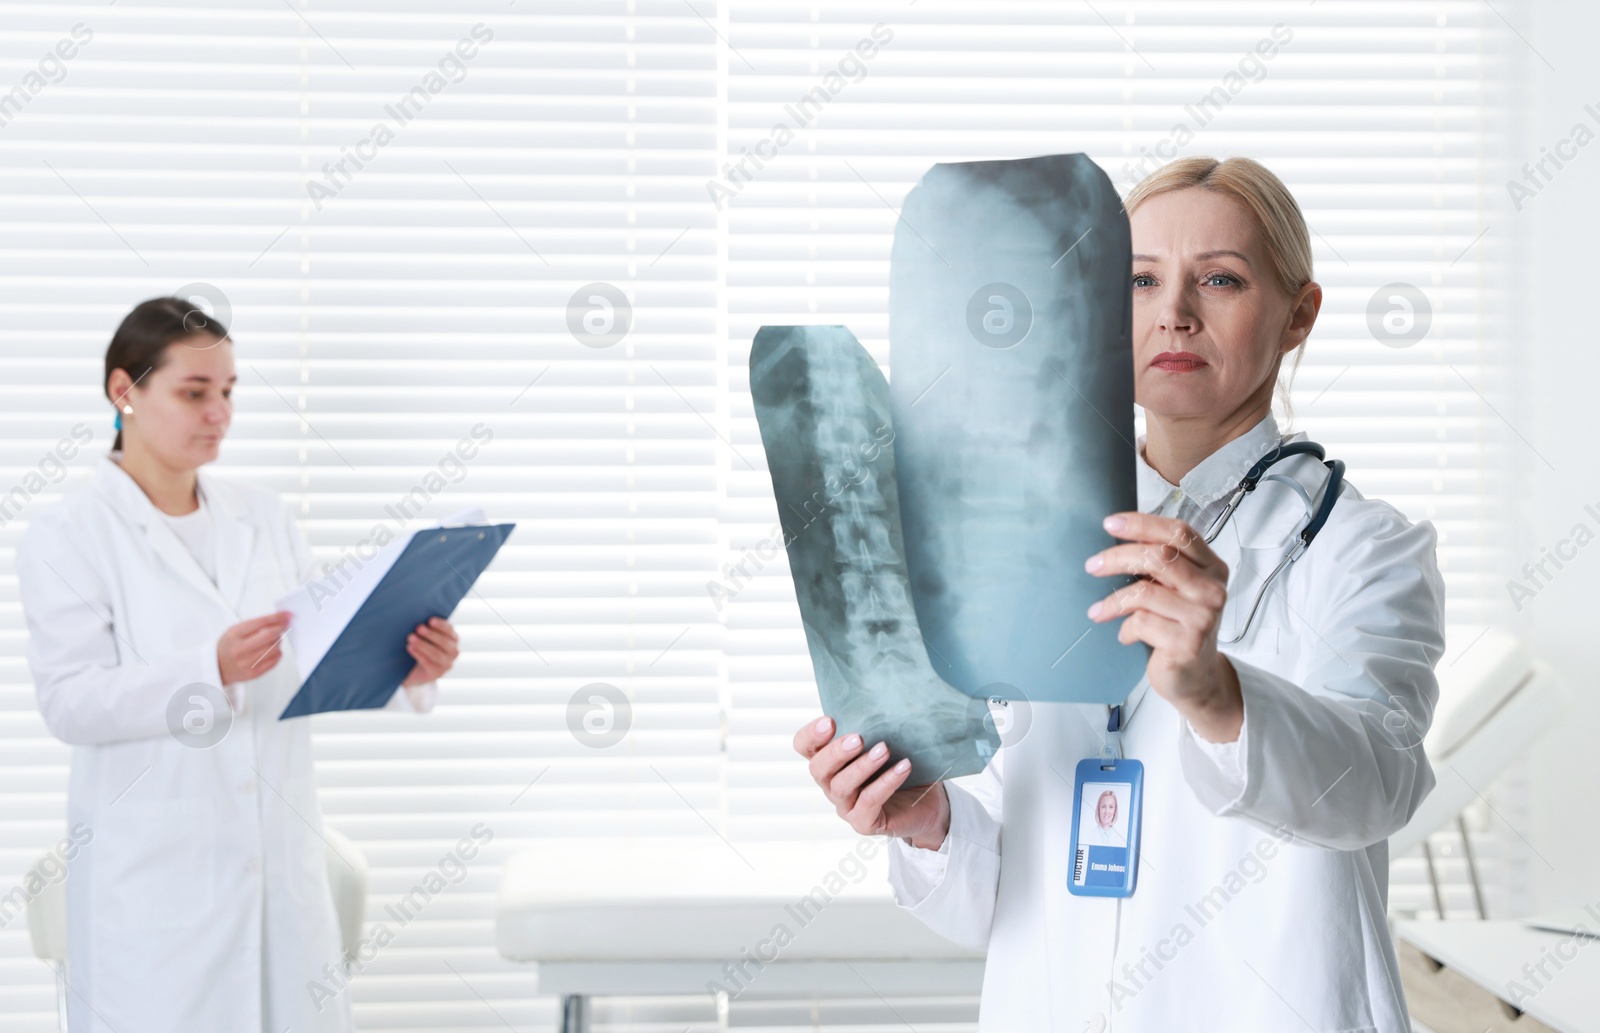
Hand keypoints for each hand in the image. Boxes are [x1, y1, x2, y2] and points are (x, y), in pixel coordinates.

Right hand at [217, 611, 290, 685]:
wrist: (218, 667)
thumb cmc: (229, 646)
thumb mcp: (234, 630)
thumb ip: (254, 624)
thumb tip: (278, 619)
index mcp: (234, 635)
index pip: (261, 622)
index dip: (277, 617)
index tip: (286, 615)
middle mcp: (240, 649)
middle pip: (270, 635)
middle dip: (281, 628)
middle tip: (284, 625)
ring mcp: (247, 663)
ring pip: (274, 648)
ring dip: (279, 641)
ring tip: (274, 639)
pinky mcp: (254, 673)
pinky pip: (275, 660)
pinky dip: (278, 653)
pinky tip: (273, 650)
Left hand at [402, 616, 458, 686]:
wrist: (417, 671)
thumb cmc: (423, 648)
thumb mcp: (428, 637)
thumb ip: (429, 628)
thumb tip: (418, 615)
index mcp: (454, 640)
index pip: (450, 631)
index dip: (441, 625)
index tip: (430, 620)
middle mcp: (454, 652)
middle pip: (444, 642)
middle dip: (431, 634)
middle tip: (418, 628)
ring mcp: (446, 665)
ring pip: (436, 653)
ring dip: (423, 644)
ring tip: (411, 637)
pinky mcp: (436, 674)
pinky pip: (428, 663)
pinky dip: (418, 654)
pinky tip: (410, 647)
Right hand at [793, 715, 950, 849]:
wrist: (928, 805)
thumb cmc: (901, 766)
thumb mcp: (887, 741)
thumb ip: (876, 725)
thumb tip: (884, 696)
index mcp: (830, 760)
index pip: (804, 746)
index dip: (811, 735)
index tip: (830, 720)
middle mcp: (831, 783)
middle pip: (818, 769)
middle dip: (836, 751)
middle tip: (859, 737)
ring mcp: (846, 805)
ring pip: (842, 786)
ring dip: (863, 766)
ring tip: (885, 749)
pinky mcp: (864, 822)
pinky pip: (869, 802)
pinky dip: (886, 782)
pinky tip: (904, 767)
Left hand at [1086, 512, 1242, 742]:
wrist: (1197, 677)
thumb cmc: (1180, 627)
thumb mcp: (1177, 590)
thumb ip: (1161, 565)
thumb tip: (1116, 537)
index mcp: (1212, 567)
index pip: (1179, 532)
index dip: (1142, 523)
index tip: (1110, 524)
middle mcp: (1212, 589)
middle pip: (1159, 557)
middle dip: (1118, 557)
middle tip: (1093, 565)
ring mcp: (1203, 616)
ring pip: (1145, 592)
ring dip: (1113, 601)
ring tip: (1099, 611)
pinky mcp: (1188, 643)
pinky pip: (1142, 623)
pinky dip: (1126, 628)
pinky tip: (1126, 635)